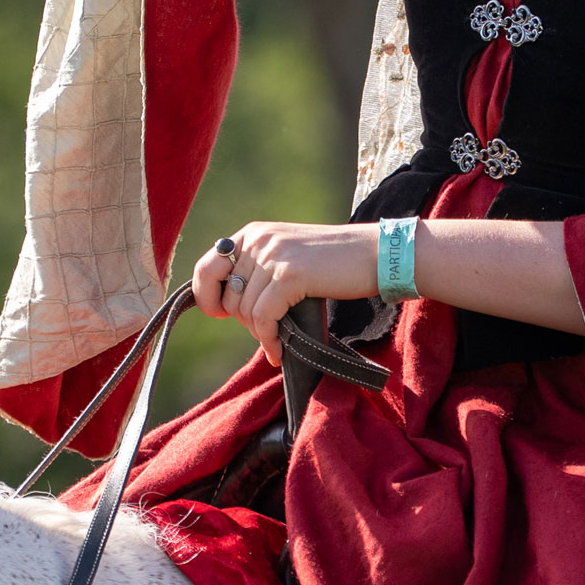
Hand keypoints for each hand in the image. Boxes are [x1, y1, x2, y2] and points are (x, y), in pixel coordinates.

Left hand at [192, 220, 382, 362]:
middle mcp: (258, 240)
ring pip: (246, 311)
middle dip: (245, 321)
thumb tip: (227, 305)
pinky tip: (278, 351)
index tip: (221, 313)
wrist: (377, 254)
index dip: (207, 296)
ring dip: (260, 334)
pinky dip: (269, 341)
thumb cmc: (337, 263)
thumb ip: (259, 269)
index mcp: (253, 233)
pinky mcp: (289, 275)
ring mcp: (273, 256)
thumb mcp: (289, 255)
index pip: (206, 267)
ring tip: (278, 342)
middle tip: (269, 330)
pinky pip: (264, 318)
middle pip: (228, 297)